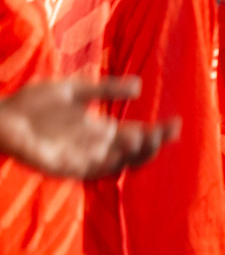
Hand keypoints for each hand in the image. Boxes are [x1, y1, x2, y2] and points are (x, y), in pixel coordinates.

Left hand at [0, 77, 179, 179]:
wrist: (0, 118)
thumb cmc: (32, 103)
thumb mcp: (74, 90)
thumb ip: (105, 88)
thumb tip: (140, 85)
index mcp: (101, 130)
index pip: (137, 135)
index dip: (158, 132)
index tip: (176, 123)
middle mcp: (96, 147)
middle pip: (135, 152)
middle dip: (154, 143)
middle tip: (168, 131)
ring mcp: (84, 158)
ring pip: (121, 163)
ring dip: (137, 153)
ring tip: (149, 137)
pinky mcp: (68, 167)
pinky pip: (96, 169)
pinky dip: (112, 161)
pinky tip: (123, 146)